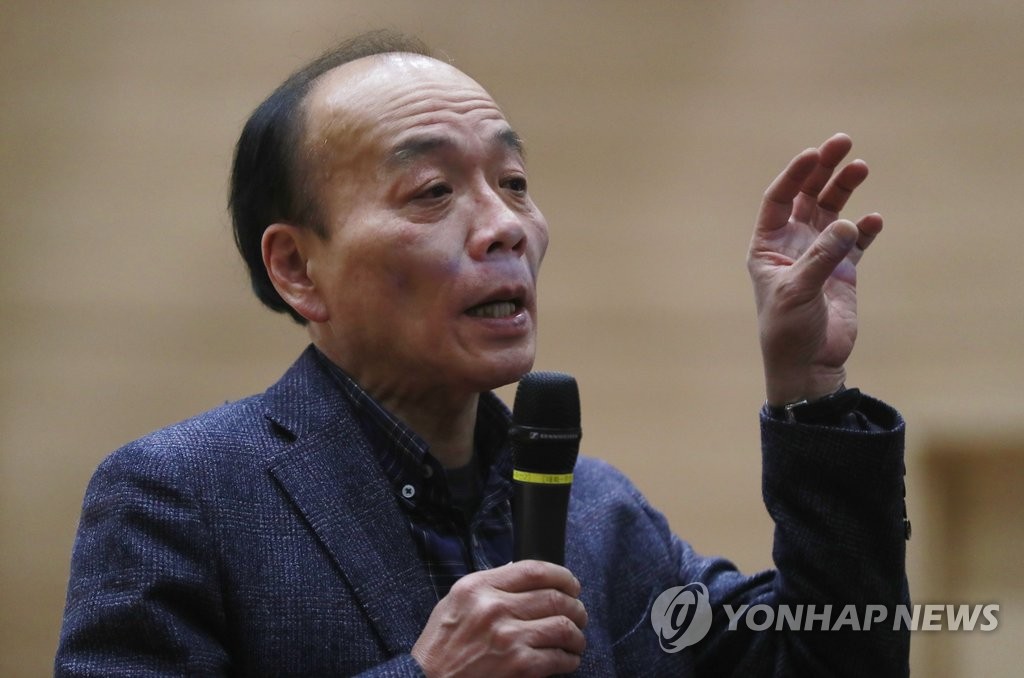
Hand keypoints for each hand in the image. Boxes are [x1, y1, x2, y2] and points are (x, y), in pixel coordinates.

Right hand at [411, 560, 587, 677]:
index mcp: (478, 587)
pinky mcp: (519, 667)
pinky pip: (558, 658)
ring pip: (563, 626)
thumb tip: (520, 573)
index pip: (533, 570)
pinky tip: (566, 660)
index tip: (571, 584)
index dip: (562, 575)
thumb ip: (487, 586)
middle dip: (575, 606)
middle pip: (554, 597)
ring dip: (577, 634)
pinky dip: (569, 660)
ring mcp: (508, 638)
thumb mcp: (454, 603)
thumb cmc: (440, 646)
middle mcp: (494, 608)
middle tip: (579, 613)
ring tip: (576, 639)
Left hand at [747, 133, 882, 405]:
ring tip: (862, 166)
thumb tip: (850, 224)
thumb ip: (821, 257)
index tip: (814, 154)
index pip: (779, 199)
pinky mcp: (843, 271)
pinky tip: (875, 220)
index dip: (795, 175)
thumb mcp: (798, 291)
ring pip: (833, 212)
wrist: (808, 365)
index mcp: (767, 246)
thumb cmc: (787, 331)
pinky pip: (857, 241)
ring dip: (845, 189)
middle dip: (824, 170)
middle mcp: (792, 245)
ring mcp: (819, 255)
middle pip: (808, 196)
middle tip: (844, 143)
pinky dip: (867, 229)